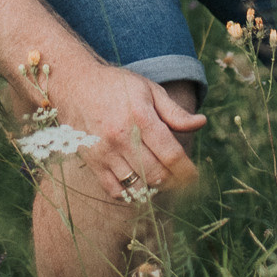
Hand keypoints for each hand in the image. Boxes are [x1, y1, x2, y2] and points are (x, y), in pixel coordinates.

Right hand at [54, 59, 205, 200]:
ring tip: (159, 179)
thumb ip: (175, 112)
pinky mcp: (92, 162)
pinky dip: (129, 193)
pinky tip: (137, 184)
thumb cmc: (116, 85)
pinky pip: (114, 190)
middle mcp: (122, 138)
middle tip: (178, 179)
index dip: (187, 171)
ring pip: (137, 185)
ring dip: (152, 187)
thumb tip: (201, 123)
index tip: (194, 177)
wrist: (74, 83)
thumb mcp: (149, 90)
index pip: (172, 155)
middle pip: (156, 174)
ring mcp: (104, 152)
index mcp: (141, 117)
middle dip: (173, 181)